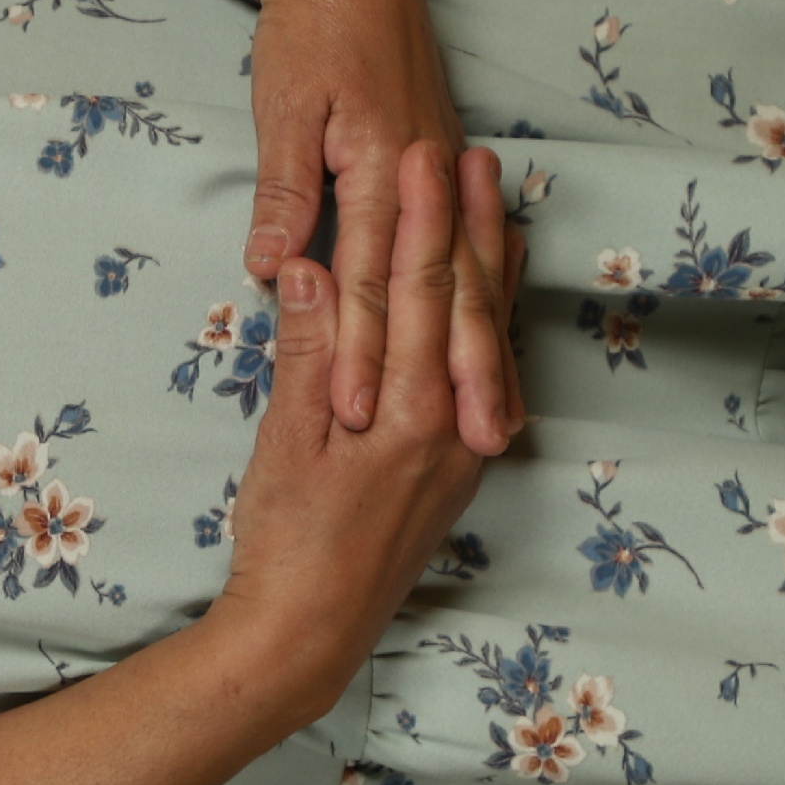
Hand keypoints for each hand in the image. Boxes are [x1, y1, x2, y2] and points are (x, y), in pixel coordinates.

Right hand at [211, 141, 501, 725]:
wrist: (311, 631)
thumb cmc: (288, 542)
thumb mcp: (286, 443)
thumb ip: (308, 352)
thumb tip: (315, 269)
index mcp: (407, 409)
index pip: (418, 290)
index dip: (420, 217)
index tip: (421, 154)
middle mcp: (453, 421)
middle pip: (468, 302)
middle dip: (470, 224)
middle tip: (473, 153)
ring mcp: (463, 443)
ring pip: (485, 334)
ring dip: (488, 263)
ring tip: (498, 201)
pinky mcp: (458, 461)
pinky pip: (483, 370)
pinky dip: (488, 321)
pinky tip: (489, 296)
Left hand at [243, 0, 526, 455]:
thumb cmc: (309, 28)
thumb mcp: (283, 104)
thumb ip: (286, 190)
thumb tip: (277, 269)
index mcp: (381, 163)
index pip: (367, 278)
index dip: (361, 351)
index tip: (357, 414)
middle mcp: (425, 175)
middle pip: (438, 292)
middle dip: (451, 375)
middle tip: (470, 448)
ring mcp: (443, 172)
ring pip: (471, 279)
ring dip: (482, 354)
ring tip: (499, 421)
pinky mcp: (445, 167)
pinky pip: (478, 252)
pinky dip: (490, 307)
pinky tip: (496, 349)